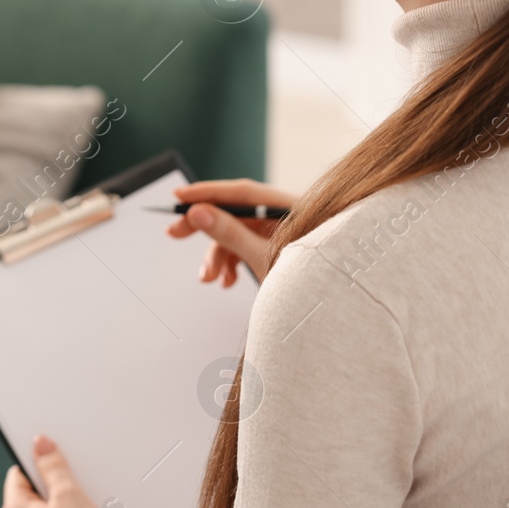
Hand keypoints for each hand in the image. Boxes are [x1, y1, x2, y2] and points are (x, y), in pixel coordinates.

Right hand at [166, 178, 298, 284]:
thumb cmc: (311, 285)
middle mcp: (286, 216)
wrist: (334, 315)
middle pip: (237, 211)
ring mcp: (282, 233)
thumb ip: (230, 233)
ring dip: (218, 256)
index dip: (208, 192)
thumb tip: (198, 213)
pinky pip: (246, 247)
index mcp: (291, 209)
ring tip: (209, 280)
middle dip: (206, 227)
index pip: (243, 192)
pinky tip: (227, 282)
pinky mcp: (278, 249)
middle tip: (173, 234)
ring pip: (238, 234)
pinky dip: (232, 263)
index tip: (180, 195)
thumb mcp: (263, 258)